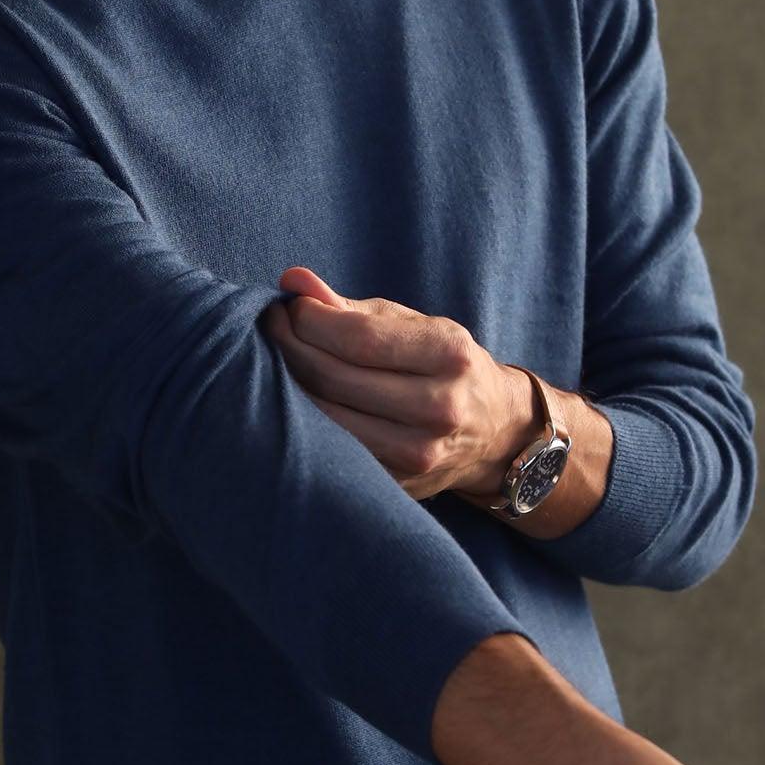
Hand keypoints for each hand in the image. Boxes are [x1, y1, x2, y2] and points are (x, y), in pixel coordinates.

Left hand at [258, 266, 519, 501]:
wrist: (493, 431)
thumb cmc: (442, 365)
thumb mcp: (412, 326)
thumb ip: (351, 308)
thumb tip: (293, 280)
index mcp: (449, 355)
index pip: (359, 337)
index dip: (309, 319)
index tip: (287, 306)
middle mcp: (440, 407)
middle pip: (335, 378)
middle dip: (290, 347)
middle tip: (271, 328)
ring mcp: (419, 454)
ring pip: (326, 418)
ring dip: (287, 386)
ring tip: (276, 361)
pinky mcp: (397, 484)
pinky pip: (332, 450)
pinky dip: (303, 423)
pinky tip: (291, 401)